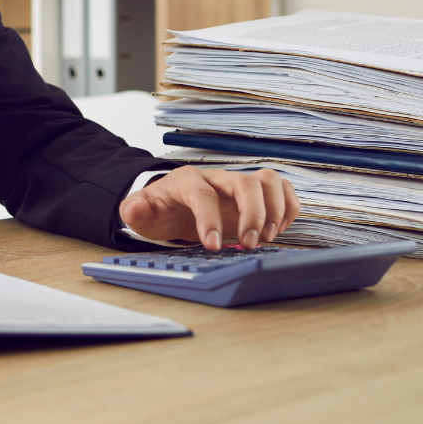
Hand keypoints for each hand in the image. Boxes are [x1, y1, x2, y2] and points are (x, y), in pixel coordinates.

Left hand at [119, 166, 299, 249]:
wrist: (173, 203)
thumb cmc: (160, 208)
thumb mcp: (141, 211)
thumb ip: (136, 210)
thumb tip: (134, 211)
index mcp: (187, 180)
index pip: (202, 193)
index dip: (209, 218)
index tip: (212, 245)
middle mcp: (217, 178)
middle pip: (244, 182)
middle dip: (252, 214)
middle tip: (249, 244)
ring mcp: (238, 184)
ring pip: (268, 180)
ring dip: (275, 209)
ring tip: (267, 238)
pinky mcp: (254, 195)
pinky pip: (281, 190)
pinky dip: (288, 208)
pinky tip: (278, 230)